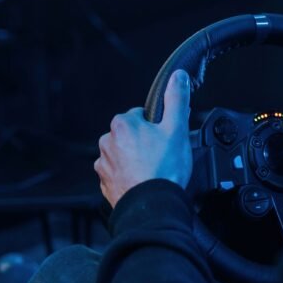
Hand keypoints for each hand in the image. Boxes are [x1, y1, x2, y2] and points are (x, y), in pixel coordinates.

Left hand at [95, 70, 192, 207]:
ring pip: (123, 154)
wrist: (152, 205)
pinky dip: (129, 176)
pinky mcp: (105, 183)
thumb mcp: (177, 129)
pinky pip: (118, 174)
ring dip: (135, 159)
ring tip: (153, 171)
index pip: (141, 116)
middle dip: (144, 143)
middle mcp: (107, 142)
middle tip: (162, 156)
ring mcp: (104, 164)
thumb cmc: (164, 168)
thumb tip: (178, 77)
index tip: (165, 138)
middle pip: (131, 135)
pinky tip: (143, 182)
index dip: (157, 126)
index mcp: (123, 124)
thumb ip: (177, 100)